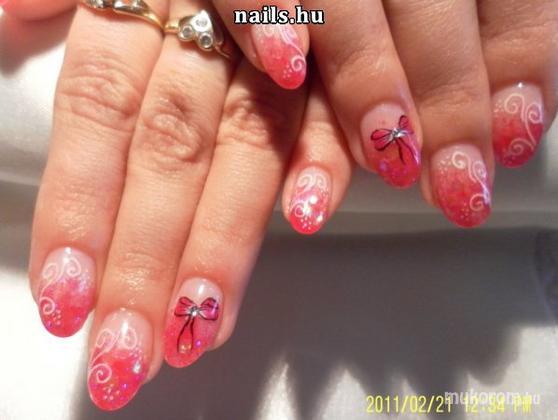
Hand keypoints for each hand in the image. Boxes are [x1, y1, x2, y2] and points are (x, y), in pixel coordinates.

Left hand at [3, 0, 353, 410]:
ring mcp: (278, 45)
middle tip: (129, 350)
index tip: (64, 299)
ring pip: (246, 146)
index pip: (97, 118)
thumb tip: (10, 13)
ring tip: (203, 322)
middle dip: (148, 255)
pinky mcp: (335, 56)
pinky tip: (311, 214)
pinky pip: (333, 107)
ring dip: (226, 234)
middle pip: (168, 154)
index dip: (79, 209)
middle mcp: (208, 29)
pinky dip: (325, 156)